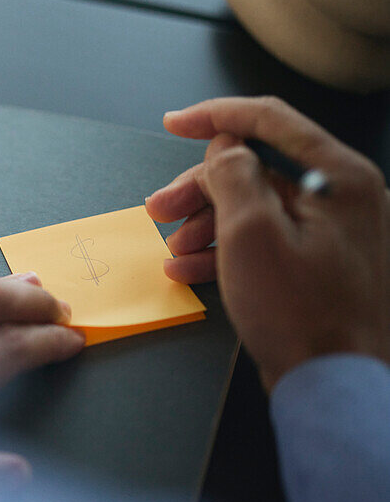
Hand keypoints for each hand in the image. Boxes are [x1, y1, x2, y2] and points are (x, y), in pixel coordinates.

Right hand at [146, 96, 389, 389]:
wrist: (334, 386)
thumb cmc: (299, 312)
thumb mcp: (249, 232)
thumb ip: (233, 174)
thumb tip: (225, 146)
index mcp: (337, 176)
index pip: (269, 119)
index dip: (213, 116)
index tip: (172, 123)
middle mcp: (342, 195)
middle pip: (256, 168)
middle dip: (200, 188)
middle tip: (158, 209)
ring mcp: (334, 230)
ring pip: (255, 205)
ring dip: (206, 222)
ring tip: (172, 248)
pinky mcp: (320, 261)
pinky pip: (266, 237)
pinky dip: (226, 247)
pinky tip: (190, 267)